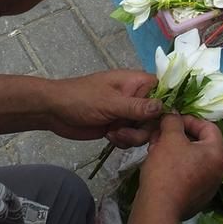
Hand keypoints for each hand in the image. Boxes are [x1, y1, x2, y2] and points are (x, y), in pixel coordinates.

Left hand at [45, 70, 160, 146]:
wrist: (55, 112)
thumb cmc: (82, 99)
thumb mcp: (110, 103)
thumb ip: (137, 107)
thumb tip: (163, 106)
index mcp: (137, 82)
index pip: (164, 91)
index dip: (167, 107)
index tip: (163, 123)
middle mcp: (136, 97)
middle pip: (156, 116)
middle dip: (144, 129)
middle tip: (127, 131)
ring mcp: (127, 113)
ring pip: (145, 130)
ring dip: (132, 137)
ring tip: (114, 134)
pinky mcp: (119, 126)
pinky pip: (133, 137)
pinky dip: (124, 141)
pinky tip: (110, 137)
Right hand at [133, 114, 222, 222]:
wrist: (158, 208)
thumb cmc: (168, 170)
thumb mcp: (170, 137)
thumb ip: (174, 121)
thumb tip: (173, 114)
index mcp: (218, 154)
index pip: (208, 126)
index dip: (189, 119)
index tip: (173, 119)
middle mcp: (218, 170)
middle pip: (199, 142)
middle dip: (177, 134)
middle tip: (161, 131)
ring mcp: (207, 185)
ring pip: (190, 157)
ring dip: (173, 148)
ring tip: (155, 145)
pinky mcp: (194, 196)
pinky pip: (186, 172)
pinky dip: (173, 164)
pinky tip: (157, 161)